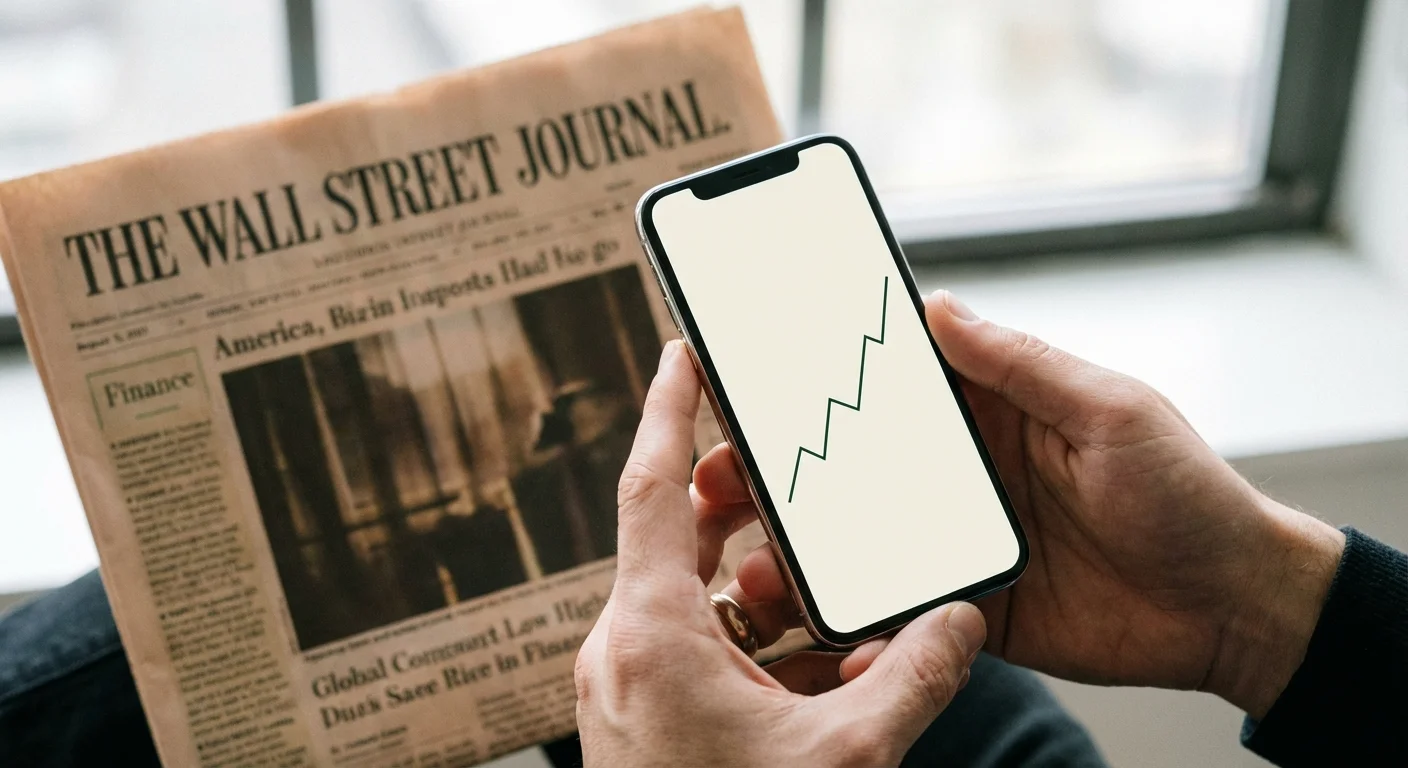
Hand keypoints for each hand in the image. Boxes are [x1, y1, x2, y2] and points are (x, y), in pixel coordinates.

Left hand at [574, 341, 985, 767]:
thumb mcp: (848, 758)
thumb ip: (914, 676)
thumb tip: (961, 620)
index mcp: (651, 638)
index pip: (651, 487)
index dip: (667, 407)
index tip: (682, 346)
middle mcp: (623, 651)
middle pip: (674, 536)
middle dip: (732, 493)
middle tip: (783, 456)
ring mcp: (627, 688)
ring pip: (686, 595)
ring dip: (750, 574)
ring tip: (816, 560)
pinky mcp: (642, 719)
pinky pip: (693, 646)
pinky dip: (746, 633)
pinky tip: (811, 654)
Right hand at [705, 293, 1344, 719]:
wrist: (1233, 610)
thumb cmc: (1187, 493)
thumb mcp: (1110, 410)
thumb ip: (1021, 363)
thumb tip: (938, 304)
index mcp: (992, 410)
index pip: (891, 379)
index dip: (823, 370)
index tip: (754, 365)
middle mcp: (961, 472)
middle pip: (851, 460)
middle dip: (780, 463)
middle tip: (720, 469)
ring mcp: (957, 540)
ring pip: (856, 533)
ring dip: (797, 538)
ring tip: (744, 547)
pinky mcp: (965, 605)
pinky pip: (892, 604)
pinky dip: (845, 608)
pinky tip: (803, 607)